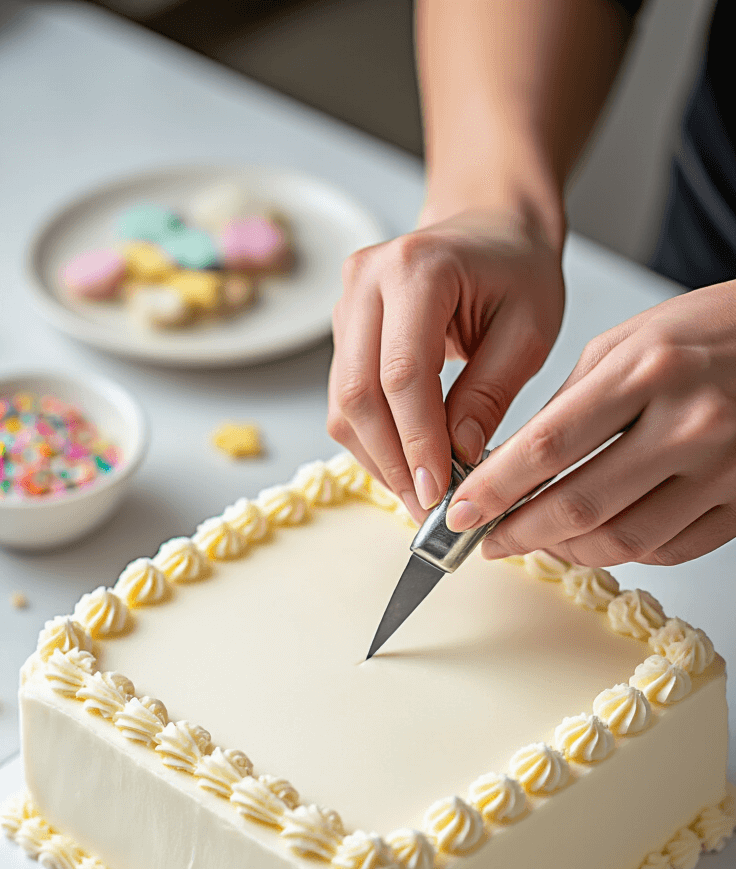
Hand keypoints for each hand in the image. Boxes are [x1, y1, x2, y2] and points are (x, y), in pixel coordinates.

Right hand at [328, 208, 564, 520]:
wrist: (489, 229)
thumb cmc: (516, 272)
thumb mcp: (529, 329)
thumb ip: (491, 392)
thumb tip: (460, 459)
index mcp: (417, 268)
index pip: (402, 373)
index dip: (417, 440)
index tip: (440, 492)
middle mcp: (366, 280)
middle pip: (358, 393)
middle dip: (392, 461)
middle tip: (429, 508)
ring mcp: (346, 305)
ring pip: (343, 405)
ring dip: (379, 460)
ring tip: (423, 497)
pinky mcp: (343, 333)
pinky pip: (346, 402)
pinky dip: (375, 443)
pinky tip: (409, 468)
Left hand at [446, 282, 735, 565]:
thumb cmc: (712, 332)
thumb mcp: (631, 341)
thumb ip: (571, 403)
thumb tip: (513, 468)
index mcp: (650, 370)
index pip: (550, 445)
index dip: (496, 488)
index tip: (462, 510)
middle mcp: (689, 424)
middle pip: (580, 505)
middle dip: (521, 532)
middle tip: (489, 540)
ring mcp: (721, 470)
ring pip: (622, 541)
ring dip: (567, 551)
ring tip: (538, 540)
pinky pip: (667, 550)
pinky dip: (621, 553)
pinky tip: (596, 539)